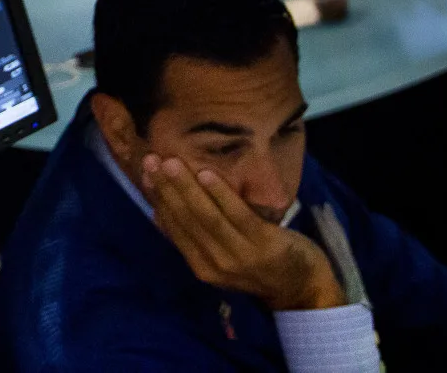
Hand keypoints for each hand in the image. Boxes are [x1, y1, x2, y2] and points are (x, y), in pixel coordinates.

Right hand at [141, 155, 345, 311]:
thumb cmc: (259, 263)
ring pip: (207, 217)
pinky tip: (207, 173)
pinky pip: (237, 216)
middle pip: (186, 221)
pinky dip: (220, 194)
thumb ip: (195, 238)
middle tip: (152, 160)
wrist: (302, 286)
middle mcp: (216, 265)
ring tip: (172, 162)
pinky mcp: (264, 245)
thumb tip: (160, 211)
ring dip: (186, 187)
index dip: (157, 200)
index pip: (173, 229)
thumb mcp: (222, 257)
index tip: (145, 174)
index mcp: (201, 267)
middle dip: (166, 189)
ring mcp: (241, 256)